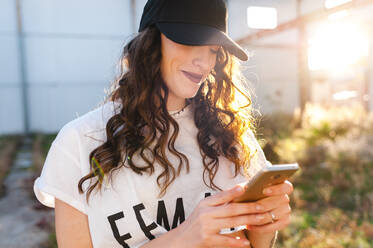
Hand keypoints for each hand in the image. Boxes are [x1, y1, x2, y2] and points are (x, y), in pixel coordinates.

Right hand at [173, 185, 288, 247]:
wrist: (180, 241)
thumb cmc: (195, 224)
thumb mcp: (203, 209)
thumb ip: (218, 202)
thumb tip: (238, 190)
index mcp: (205, 203)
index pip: (222, 195)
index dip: (235, 191)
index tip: (248, 187)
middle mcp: (205, 213)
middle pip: (231, 208)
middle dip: (249, 207)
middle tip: (263, 206)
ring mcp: (206, 227)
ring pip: (231, 222)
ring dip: (249, 220)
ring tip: (262, 219)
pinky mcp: (206, 240)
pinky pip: (225, 240)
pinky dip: (237, 241)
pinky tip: (246, 242)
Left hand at [246, 180, 293, 233]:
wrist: (251, 211)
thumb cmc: (249, 196)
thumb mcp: (246, 191)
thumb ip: (245, 187)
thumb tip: (242, 188)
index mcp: (279, 185)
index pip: (286, 187)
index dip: (277, 189)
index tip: (264, 191)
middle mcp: (284, 198)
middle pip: (281, 201)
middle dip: (266, 204)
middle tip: (255, 207)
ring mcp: (286, 210)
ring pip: (275, 214)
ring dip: (261, 216)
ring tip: (248, 217)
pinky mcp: (284, 222)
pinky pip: (273, 226)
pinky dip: (260, 227)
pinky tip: (249, 226)